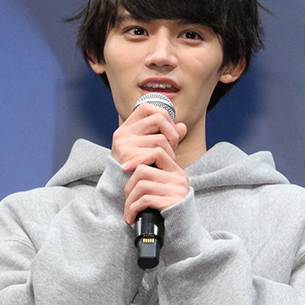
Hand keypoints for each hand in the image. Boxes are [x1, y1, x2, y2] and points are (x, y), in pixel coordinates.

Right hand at [111, 103, 188, 224]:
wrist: (123, 197)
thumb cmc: (141, 174)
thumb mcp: (155, 153)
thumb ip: (168, 138)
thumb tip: (183, 126)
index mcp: (126, 129)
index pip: (147, 107)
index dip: (164, 115)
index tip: (169, 130)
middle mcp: (122, 133)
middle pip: (158, 118)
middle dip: (172, 134)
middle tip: (173, 150)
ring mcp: (123, 144)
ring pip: (161, 138)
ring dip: (171, 152)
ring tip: (166, 164)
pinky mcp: (127, 156)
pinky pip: (156, 152)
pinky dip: (164, 161)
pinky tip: (161, 169)